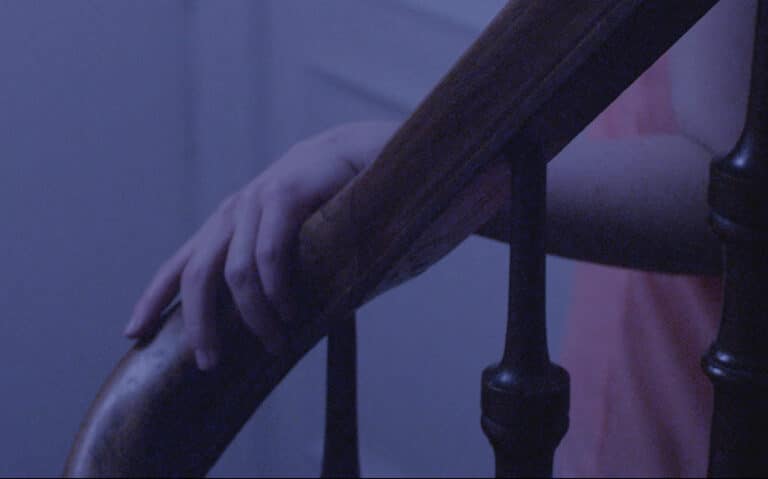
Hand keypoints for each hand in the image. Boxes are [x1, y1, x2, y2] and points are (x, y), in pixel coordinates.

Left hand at [123, 121, 399, 370]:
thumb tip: (257, 320)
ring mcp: (255, 203)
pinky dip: (277, 290)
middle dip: (199, 324)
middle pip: (197, 276)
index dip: (152, 299)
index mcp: (223, 226)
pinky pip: (270, 254)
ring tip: (274, 343)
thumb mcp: (279, 235)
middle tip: (210, 363)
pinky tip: (290, 312)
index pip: (177, 266)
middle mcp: (231, 214)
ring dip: (254, 317)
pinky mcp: (284, 196)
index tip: (132, 333)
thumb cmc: (318, 205)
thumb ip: (261, 266)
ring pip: (237, 274)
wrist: (351, 154)